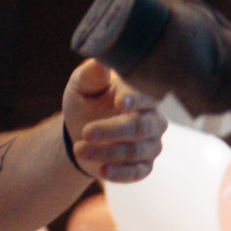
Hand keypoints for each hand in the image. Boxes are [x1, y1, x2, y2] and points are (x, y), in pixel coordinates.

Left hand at [62, 60, 166, 183]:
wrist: (81, 135)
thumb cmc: (86, 103)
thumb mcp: (82, 86)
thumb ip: (92, 74)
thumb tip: (102, 57)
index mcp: (141, 96)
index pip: (146, 96)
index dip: (136, 100)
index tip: (122, 102)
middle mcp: (152, 120)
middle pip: (141, 127)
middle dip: (113, 131)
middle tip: (86, 132)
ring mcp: (150, 145)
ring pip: (137, 151)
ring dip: (107, 152)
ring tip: (78, 149)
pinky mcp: (143, 167)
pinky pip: (137, 172)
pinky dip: (119, 173)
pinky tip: (101, 170)